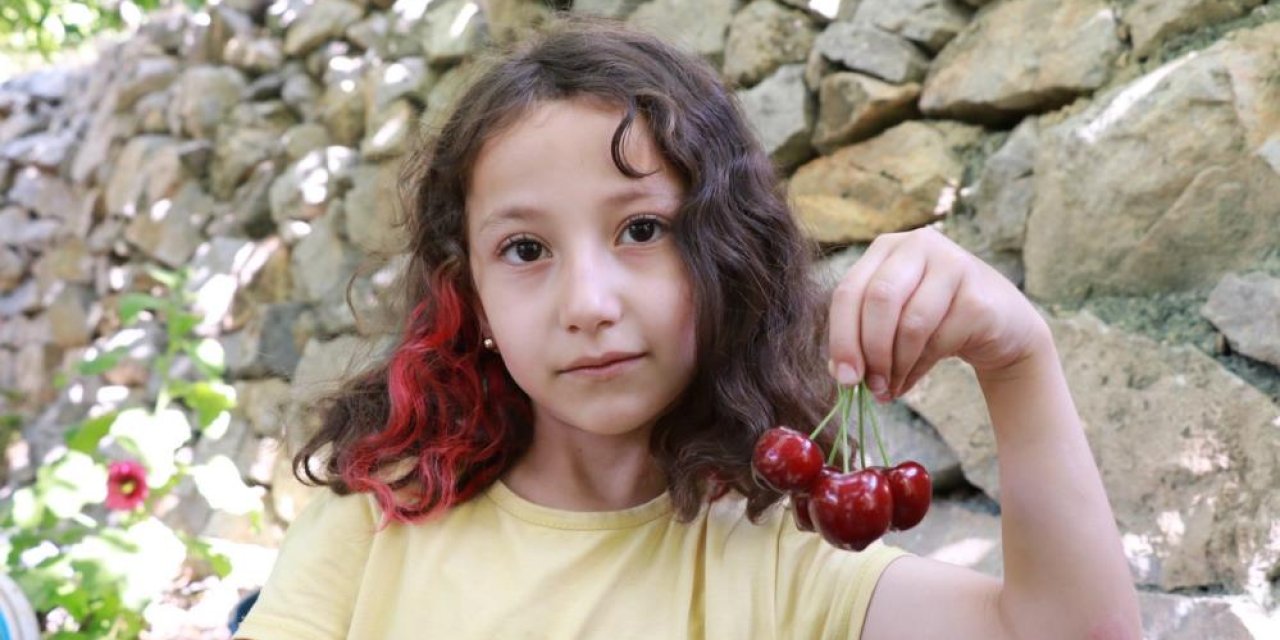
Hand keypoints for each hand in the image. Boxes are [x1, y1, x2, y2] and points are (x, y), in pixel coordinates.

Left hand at [827, 227, 1049, 401]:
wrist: (1001, 326)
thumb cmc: (934, 321)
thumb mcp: (891, 322)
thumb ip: (861, 339)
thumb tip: (840, 373)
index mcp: (886, 248)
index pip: (849, 290)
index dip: (842, 337)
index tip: (844, 378)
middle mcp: (918, 245)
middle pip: (878, 300)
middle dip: (869, 351)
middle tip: (869, 386)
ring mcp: (953, 264)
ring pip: (910, 323)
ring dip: (895, 365)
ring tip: (889, 387)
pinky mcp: (978, 295)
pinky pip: (938, 340)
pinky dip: (919, 368)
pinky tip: (912, 378)